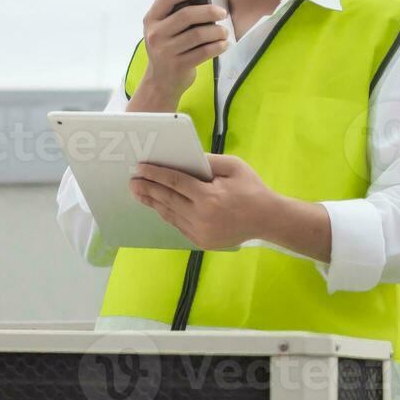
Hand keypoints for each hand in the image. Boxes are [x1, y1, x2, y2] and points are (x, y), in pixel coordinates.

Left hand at [129, 153, 277, 249]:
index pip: (174, 182)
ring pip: (169, 214)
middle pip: (167, 199)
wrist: (268, 219)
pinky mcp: (201, 241)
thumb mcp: (233, 167)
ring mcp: (200, 232)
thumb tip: (183, 157)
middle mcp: (201, 217)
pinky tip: (159, 205)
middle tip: (132, 181)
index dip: (155, 174)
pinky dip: (167, 214)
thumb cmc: (252, 189)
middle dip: (147, 189)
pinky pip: (178, 225)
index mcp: (209, 197)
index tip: (140, 168)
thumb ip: (207, 161)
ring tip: (139, 193)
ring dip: (153, 203)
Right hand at [134, 0, 230, 107]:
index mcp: (151, 19)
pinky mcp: (178, 66)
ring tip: (224, 32)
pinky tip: (223, 44)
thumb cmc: (166, 46)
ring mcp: (166, 51)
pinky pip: (204, 52)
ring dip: (217, 31)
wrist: (160, 82)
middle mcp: (155, 34)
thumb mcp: (161, 24)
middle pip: (186, 15)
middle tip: (223, 13)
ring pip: (198, 34)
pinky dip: (217, 47)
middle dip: (209, 11)